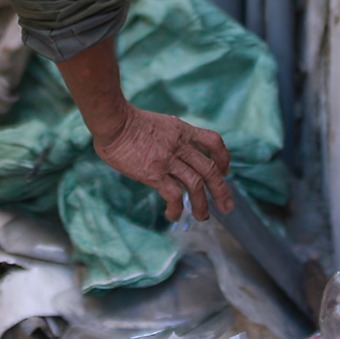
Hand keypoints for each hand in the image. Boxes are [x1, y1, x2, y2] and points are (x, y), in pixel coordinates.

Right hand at [91, 105, 232, 221]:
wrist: (111, 120)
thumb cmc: (125, 121)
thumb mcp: (157, 122)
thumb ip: (168, 136)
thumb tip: (169, 149)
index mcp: (182, 130)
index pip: (213, 141)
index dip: (223, 158)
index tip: (223, 171)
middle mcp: (179, 145)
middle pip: (210, 169)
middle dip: (222, 190)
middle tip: (227, 207)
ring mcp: (168, 159)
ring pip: (196, 185)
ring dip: (202, 205)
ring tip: (202, 218)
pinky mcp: (154, 173)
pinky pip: (173, 195)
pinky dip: (176, 208)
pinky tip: (173, 215)